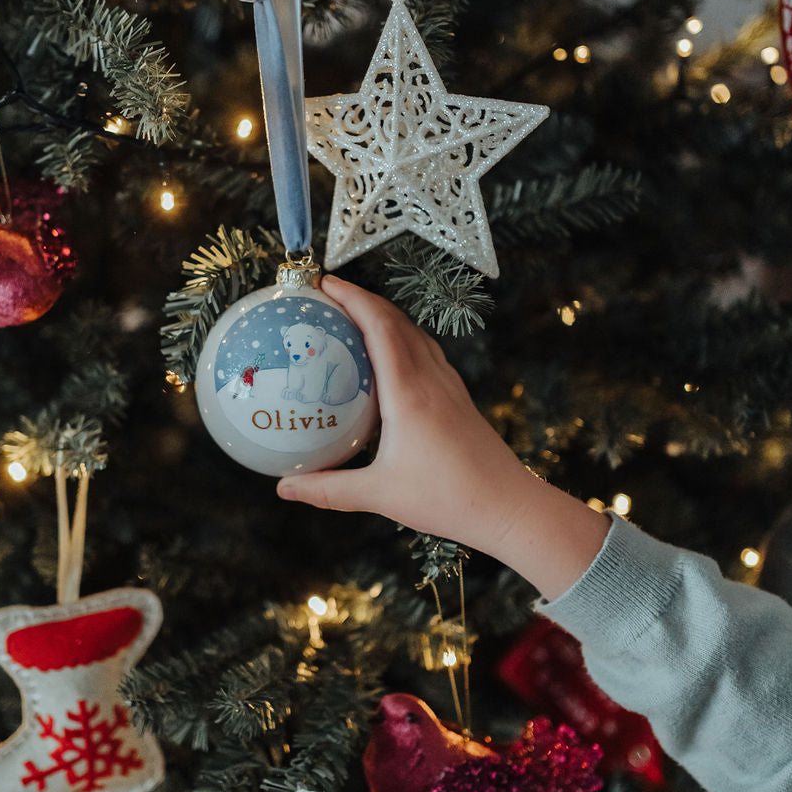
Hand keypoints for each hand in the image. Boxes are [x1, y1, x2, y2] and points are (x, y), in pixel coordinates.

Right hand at [276, 276, 607, 598]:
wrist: (507, 507)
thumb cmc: (448, 499)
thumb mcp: (380, 495)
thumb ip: (328, 489)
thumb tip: (284, 488)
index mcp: (409, 393)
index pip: (380, 327)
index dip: (353, 298)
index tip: (325, 284)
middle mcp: (431, 380)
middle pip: (396, 321)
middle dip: (363, 299)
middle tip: (328, 294)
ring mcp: (449, 386)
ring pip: (415, 334)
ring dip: (385, 316)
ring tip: (354, 318)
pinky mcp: (458, 398)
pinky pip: (427, 354)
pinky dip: (402, 341)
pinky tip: (387, 360)